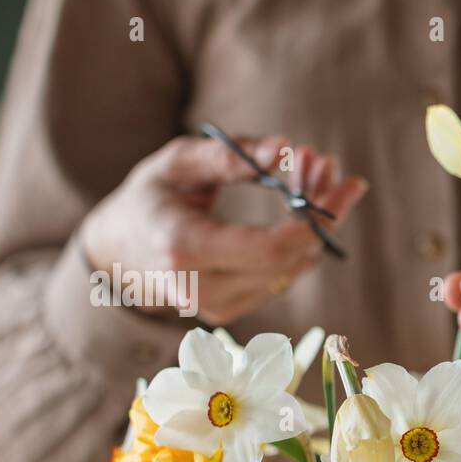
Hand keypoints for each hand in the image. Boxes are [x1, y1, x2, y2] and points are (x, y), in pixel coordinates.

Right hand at [80, 134, 366, 325]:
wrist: (118, 251)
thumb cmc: (151, 197)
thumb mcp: (177, 163)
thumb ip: (229, 155)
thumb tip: (285, 148)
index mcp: (183, 249)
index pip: (270, 250)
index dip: (314, 219)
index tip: (343, 182)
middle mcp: (201, 288)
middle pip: (290, 260)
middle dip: (322, 212)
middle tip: (330, 167)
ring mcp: (217, 307)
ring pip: (293, 270)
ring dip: (316, 224)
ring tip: (313, 175)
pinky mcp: (230, 313)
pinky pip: (282, 278)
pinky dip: (300, 243)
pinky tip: (301, 208)